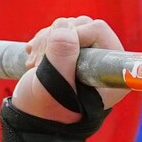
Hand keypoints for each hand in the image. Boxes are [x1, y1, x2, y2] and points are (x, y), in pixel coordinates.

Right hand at [11, 16, 129, 122]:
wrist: (31, 118)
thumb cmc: (45, 109)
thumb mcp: (51, 86)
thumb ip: (60, 57)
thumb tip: (64, 24)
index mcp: (110, 74)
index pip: (97, 30)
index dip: (72, 35)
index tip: (51, 57)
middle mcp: (104, 64)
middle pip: (83, 25)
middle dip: (55, 39)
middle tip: (36, 62)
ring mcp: (89, 57)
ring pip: (69, 26)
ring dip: (45, 41)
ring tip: (33, 65)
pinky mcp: (75, 53)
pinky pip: (60, 31)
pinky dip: (42, 41)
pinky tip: (33, 60)